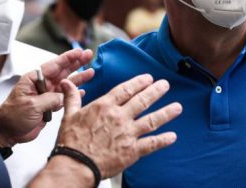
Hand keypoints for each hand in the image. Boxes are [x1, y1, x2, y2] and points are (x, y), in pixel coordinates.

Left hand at [0, 48, 94, 145]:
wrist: (6, 132)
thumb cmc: (12, 115)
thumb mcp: (32, 105)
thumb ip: (50, 99)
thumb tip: (65, 96)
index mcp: (35, 79)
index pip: (54, 65)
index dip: (68, 58)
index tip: (79, 52)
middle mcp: (43, 85)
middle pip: (63, 71)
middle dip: (77, 63)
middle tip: (89, 55)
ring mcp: (47, 95)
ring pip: (67, 84)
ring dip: (79, 78)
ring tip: (91, 72)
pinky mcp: (50, 106)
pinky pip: (65, 97)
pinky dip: (74, 94)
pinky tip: (83, 91)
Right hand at [58, 73, 181, 178]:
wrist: (75, 166)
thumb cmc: (71, 142)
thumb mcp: (69, 116)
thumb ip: (72, 98)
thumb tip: (67, 83)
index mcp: (105, 106)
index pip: (126, 89)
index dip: (139, 83)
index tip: (148, 78)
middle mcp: (119, 117)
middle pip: (142, 101)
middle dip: (156, 91)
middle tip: (165, 85)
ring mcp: (127, 134)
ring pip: (151, 120)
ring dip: (166, 113)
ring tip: (178, 107)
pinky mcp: (131, 151)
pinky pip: (151, 144)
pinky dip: (163, 140)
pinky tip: (173, 136)